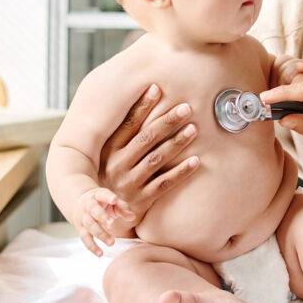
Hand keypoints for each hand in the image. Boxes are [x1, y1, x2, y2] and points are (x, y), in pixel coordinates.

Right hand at [74, 187, 135, 255]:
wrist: (79, 204)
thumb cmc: (101, 202)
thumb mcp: (111, 201)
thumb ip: (122, 208)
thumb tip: (133, 217)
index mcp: (97, 196)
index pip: (103, 195)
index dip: (108, 197)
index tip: (114, 199)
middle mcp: (88, 206)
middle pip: (94, 211)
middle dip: (102, 217)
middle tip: (112, 224)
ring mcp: (83, 218)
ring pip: (90, 226)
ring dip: (100, 234)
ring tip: (111, 243)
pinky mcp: (80, 229)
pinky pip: (84, 238)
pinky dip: (92, 247)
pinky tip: (100, 254)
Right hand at [98, 84, 200, 222]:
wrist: (106, 214)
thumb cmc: (112, 174)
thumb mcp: (109, 154)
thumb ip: (123, 133)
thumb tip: (142, 100)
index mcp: (109, 151)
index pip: (128, 124)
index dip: (142, 106)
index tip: (157, 88)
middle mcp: (118, 165)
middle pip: (146, 139)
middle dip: (167, 122)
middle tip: (186, 108)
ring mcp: (130, 183)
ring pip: (157, 159)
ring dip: (177, 143)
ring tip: (194, 129)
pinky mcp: (142, 199)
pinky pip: (164, 184)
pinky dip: (181, 172)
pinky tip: (197, 160)